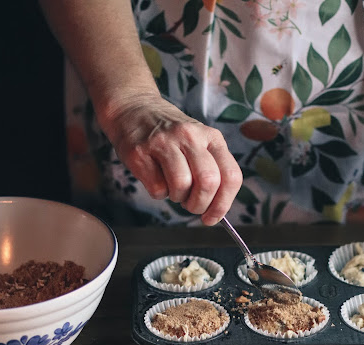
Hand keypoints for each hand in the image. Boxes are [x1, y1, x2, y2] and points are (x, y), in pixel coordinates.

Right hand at [105, 94, 242, 224]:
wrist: (133, 109)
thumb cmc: (170, 136)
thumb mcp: (198, 144)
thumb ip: (212, 171)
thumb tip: (215, 210)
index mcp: (211, 137)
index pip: (231, 176)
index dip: (223, 204)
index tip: (212, 217)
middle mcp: (190, 136)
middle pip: (208, 182)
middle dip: (200, 204)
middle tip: (191, 205)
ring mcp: (164, 142)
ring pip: (182, 185)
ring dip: (178, 198)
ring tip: (173, 189)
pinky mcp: (140, 152)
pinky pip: (157, 188)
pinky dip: (158, 193)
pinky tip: (156, 179)